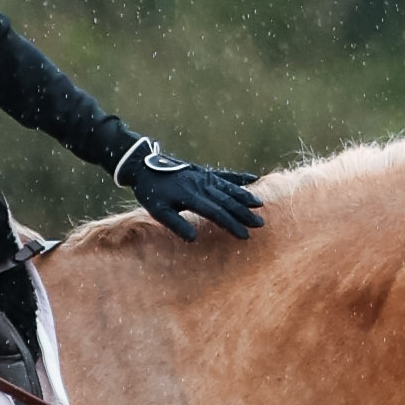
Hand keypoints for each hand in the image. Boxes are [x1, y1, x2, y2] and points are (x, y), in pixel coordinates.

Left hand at [118, 141, 262, 242]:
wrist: (144, 166)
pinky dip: (239, 177)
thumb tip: (194, 239)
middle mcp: (201, 185)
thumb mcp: (158, 211)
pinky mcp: (204, 172)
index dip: (231, 224)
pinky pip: (225, 175)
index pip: (216, 213)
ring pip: (229, 187)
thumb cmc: (150, 192)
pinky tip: (253, 179)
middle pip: (227, 200)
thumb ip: (176, 225)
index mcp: (190, 196)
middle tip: (260, 223)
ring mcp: (204, 177)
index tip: (245, 235)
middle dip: (244, 213)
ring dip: (245, 196)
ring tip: (260, 204)